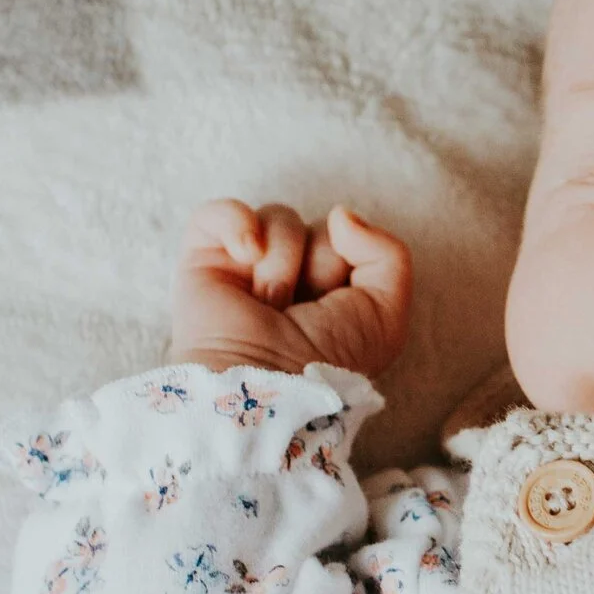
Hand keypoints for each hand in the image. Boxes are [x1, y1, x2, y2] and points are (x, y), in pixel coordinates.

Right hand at [167, 199, 412, 378]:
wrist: (268, 382)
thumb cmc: (327, 360)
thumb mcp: (386, 314)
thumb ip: (389, 255)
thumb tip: (341, 215)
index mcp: (331, 288)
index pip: (351, 238)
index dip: (350, 264)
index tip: (338, 304)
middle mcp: (291, 274)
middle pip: (318, 226)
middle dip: (319, 264)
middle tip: (300, 309)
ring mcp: (246, 263)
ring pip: (279, 217)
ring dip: (282, 263)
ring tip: (270, 304)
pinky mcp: (204, 257)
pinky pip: (221, 211)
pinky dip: (236, 224)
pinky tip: (246, 257)